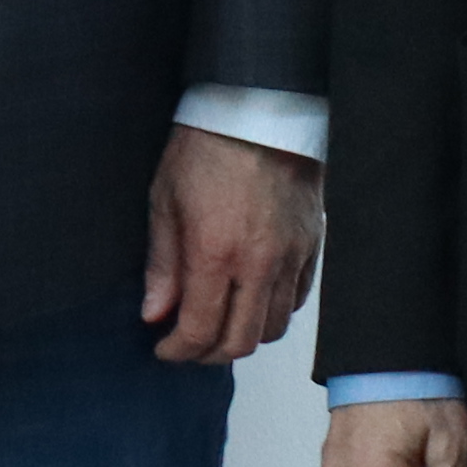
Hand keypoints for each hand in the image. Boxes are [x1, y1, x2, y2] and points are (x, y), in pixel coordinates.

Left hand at [140, 125, 325, 365]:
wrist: (260, 112)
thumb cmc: (207, 148)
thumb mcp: (165, 201)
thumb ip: (161, 265)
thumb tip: (154, 312)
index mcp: (215, 254)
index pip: (198, 330)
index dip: (177, 351)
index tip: (163, 348)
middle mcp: (258, 264)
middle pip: (240, 341)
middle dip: (208, 354)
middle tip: (188, 345)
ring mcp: (291, 257)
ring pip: (272, 327)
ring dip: (242, 336)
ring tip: (219, 324)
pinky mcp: (312, 246)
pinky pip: (297, 300)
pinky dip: (273, 312)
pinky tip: (251, 301)